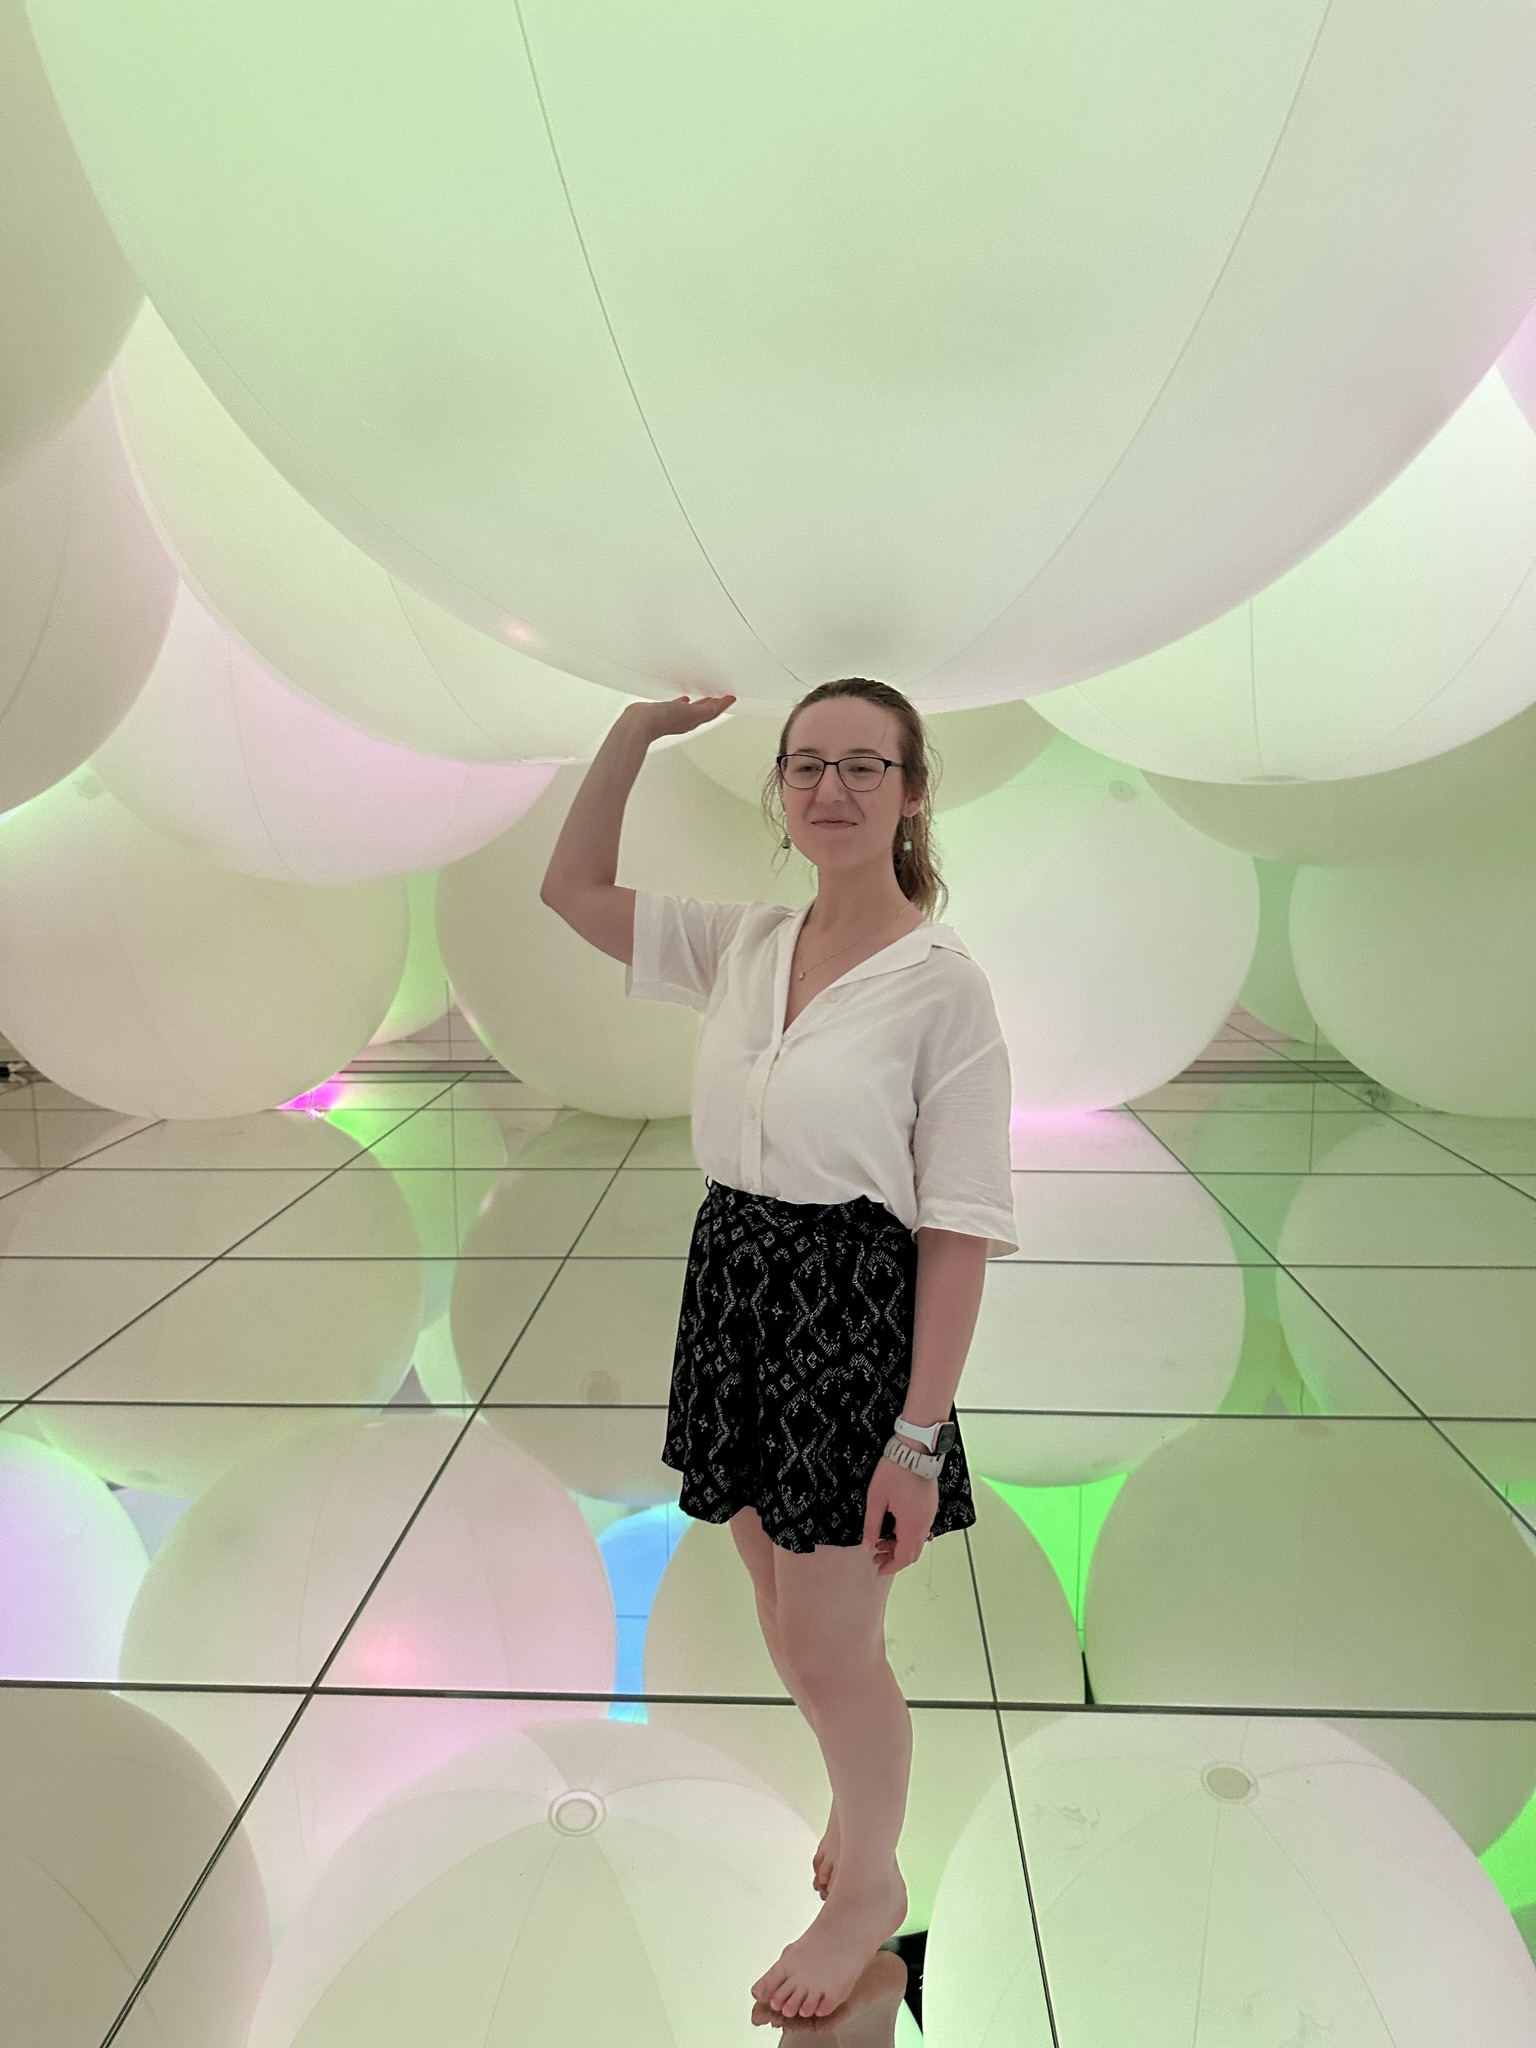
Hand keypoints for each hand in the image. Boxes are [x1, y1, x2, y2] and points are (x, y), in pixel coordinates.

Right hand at [623, 692, 735, 741]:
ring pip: (692, 709)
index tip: (731, 697)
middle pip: (705, 711)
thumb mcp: (689, 713)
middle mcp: (685, 719)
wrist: (638, 724)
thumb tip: (719, 706)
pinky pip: (677, 705)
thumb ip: (705, 710)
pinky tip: (683, 698)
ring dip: (700, 702)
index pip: (713, 712)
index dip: (723, 704)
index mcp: (693, 720)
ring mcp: (674, 716)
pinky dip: (683, 702)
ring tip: (706, 696)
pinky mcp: (662, 711)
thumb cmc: (662, 721)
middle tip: (722, 697)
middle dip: (714, 704)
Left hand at [862, 1456, 938, 1575]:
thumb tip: (867, 1545)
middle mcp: (924, 1523)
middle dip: (894, 1557)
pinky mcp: (930, 1505)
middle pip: (912, 1552)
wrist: (914, 1451)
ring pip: (918, 1540)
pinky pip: (922, 1528)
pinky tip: (896, 1526)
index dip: (891, 1566)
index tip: (879, 1568)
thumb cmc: (896, 1471)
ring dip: (901, 1545)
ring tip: (882, 1539)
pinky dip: (908, 1533)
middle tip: (877, 1555)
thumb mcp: (876, 1500)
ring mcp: (929, 1514)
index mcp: (911, 1526)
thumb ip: (871, 1526)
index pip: (903, 1557)